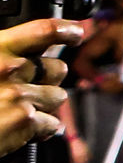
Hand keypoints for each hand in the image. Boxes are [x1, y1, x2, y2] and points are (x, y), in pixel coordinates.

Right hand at [0, 19, 85, 154]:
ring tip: (22, 111)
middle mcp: (8, 67)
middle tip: (30, 89)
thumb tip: (19, 54)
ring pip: (57, 97)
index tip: (74, 34)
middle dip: (48, 80)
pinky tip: (26, 131)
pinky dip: (43, 130)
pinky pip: (52, 124)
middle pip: (56, 68)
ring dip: (45, 105)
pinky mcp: (25, 120)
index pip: (43, 31)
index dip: (65, 31)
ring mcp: (19, 93)